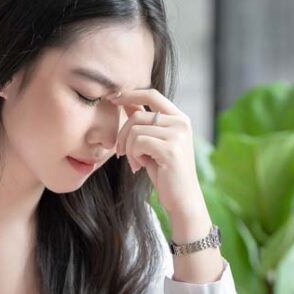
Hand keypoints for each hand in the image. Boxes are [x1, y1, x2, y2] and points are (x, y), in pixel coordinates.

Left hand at [108, 88, 205, 219]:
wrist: (182, 198)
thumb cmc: (166, 171)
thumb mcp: (153, 142)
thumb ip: (144, 122)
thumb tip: (125, 101)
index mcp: (180, 118)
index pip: (151, 94)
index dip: (129, 94)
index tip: (112, 98)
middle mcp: (181, 122)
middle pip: (137, 115)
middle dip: (122, 134)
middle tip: (121, 152)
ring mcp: (178, 135)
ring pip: (135, 130)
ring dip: (128, 148)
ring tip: (136, 162)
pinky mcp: (171, 149)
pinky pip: (138, 143)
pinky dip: (133, 156)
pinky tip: (140, 166)